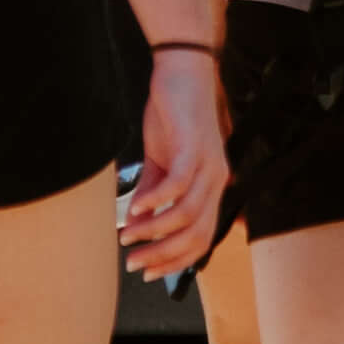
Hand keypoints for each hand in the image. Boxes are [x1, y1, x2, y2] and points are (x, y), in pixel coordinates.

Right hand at [118, 45, 228, 278]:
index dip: (176, 262)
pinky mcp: (192, 145)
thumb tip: (136, 224)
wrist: (183, 70)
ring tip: (127, 237)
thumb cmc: (173, 115)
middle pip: (197, 235)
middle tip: (133, 265)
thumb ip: (152, 192)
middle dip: (163, 257)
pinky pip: (178, 183)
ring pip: (187, 214)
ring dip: (154, 232)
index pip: (202, 239)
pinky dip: (156, 200)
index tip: (148, 273)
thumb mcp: (160, 160)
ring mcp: (207, 163)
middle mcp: (216, 180)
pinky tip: (136, 207)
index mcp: (211, 186)